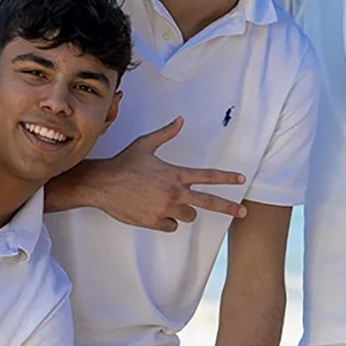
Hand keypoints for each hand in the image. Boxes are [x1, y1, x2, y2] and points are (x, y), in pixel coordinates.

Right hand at [74, 118, 245, 232]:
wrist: (102, 184)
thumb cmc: (123, 164)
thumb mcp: (145, 145)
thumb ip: (166, 134)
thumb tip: (180, 120)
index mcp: (174, 174)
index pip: (207, 176)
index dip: (226, 178)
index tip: (241, 179)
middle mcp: (174, 193)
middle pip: (209, 202)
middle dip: (228, 207)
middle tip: (242, 212)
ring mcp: (165, 209)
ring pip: (188, 215)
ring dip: (183, 210)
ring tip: (167, 201)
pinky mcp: (154, 222)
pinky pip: (171, 226)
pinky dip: (166, 220)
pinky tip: (154, 211)